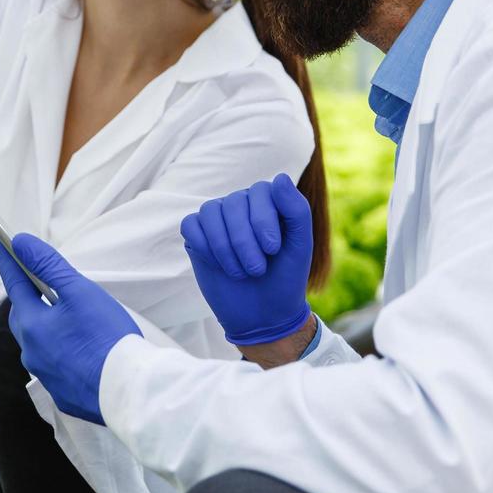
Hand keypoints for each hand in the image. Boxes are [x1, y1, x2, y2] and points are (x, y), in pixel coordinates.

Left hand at [0, 234, 139, 425]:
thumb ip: (48, 265)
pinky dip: (60, 350)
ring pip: (38, 343)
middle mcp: (32, 352)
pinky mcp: (64, 393)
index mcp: (32, 325)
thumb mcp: (79, 291)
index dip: (7, 261)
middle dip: (26, 296)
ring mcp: (46, 376)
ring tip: (62, 314)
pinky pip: (55, 365)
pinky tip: (78, 347)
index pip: (14, 284)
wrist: (129, 392)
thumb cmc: (106, 337)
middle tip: (33, 280)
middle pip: (23, 316)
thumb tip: (21, 243)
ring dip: (45, 325)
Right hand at [181, 173, 312, 344]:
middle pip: (234, 203)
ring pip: (210, 212)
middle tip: (257, 269)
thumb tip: (280, 177)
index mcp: (269, 202)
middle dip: (244, 240)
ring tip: (240, 272)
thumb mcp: (300, 246)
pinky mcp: (197, 235)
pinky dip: (204, 246)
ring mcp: (218, 219)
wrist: (263, 315)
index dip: (263, 219)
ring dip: (225, 247)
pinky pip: (191, 225)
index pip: (260, 191)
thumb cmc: (285, 278)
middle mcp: (242, 204)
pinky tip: (218, 265)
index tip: (272, 249)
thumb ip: (296, 210)